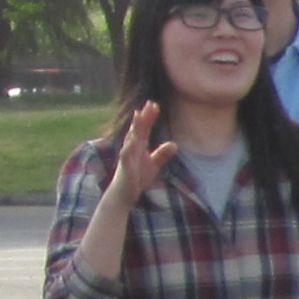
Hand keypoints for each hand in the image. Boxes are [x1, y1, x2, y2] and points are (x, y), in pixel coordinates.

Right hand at [94, 100, 174, 215]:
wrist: (124, 194)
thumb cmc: (136, 178)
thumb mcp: (153, 165)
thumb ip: (162, 154)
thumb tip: (174, 143)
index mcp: (138, 146)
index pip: (144, 129)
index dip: (149, 117)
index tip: (154, 105)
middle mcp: (131, 148)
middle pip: (138, 130)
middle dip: (144, 117)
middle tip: (151, 104)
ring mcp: (126, 156)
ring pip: (131, 139)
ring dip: (135, 128)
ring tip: (140, 115)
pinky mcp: (124, 167)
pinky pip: (126, 156)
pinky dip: (128, 149)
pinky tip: (132, 141)